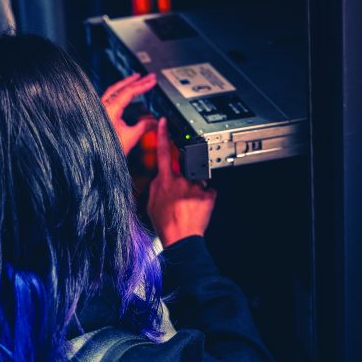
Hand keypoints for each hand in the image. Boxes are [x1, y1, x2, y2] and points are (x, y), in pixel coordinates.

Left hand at [101, 73, 156, 154]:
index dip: (142, 85)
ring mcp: (99, 109)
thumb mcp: (131, 137)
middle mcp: (103, 107)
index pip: (129, 92)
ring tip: (138, 79)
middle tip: (148, 76)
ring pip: (113, 90)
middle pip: (120, 87)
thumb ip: (144, 126)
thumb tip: (155, 122)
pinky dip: (119, 92)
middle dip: (136, 81)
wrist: (94, 160)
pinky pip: (109, 97)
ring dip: (126, 84)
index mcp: (110, 109)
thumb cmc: (108, 150)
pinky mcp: (99, 114)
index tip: (152, 81)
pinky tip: (125, 93)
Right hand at [147, 118, 216, 246]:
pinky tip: (198, 207)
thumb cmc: (165, 224)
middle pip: (185, 166)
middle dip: (185, 174)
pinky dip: (205, 197)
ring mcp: (197, 187)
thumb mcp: (151, 202)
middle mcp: (181, 180)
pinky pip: (209, 190)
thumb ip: (156, 184)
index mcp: (165, 180)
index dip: (163, 134)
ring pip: (198, 179)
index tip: (164, 122)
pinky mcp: (209, 196)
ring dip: (195, 187)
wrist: (181, 239)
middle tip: (182, 192)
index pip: (163, 151)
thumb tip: (161, 176)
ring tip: (189, 204)